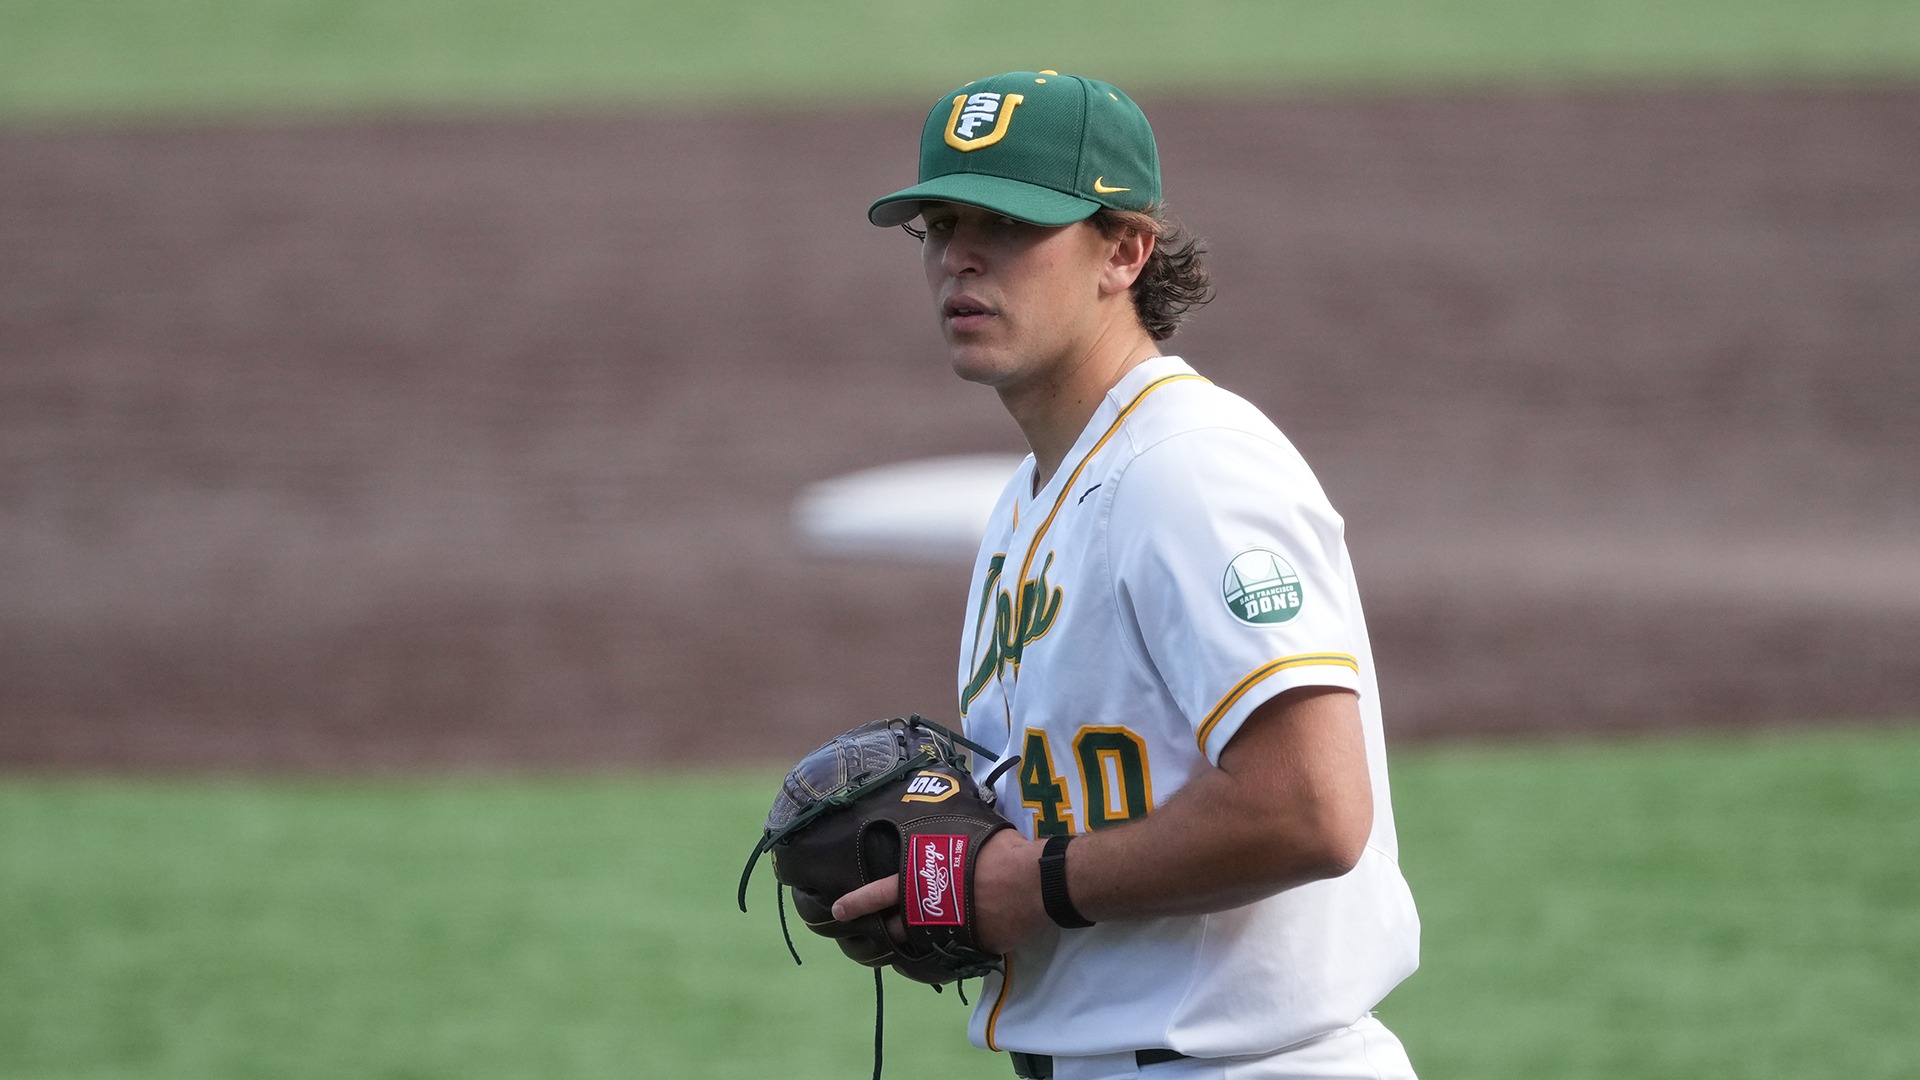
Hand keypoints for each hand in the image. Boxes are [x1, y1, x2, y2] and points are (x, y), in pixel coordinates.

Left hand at [831, 830, 1049, 954]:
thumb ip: (949, 843)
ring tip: (909, 940)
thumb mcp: (969, 835)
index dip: (859, 902)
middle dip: (883, 932)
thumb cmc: (1004, 852)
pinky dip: (951, 949)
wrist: (1037, 882)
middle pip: (896, 928)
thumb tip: (946, 832)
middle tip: (871, 934)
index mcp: (924, 878)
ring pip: (922, 944)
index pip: (883, 892)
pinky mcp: (972, 947)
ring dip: (915, 943)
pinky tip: (953, 944)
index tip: (839, 910)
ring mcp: (950, 932)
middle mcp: (931, 908)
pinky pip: (954, 952)